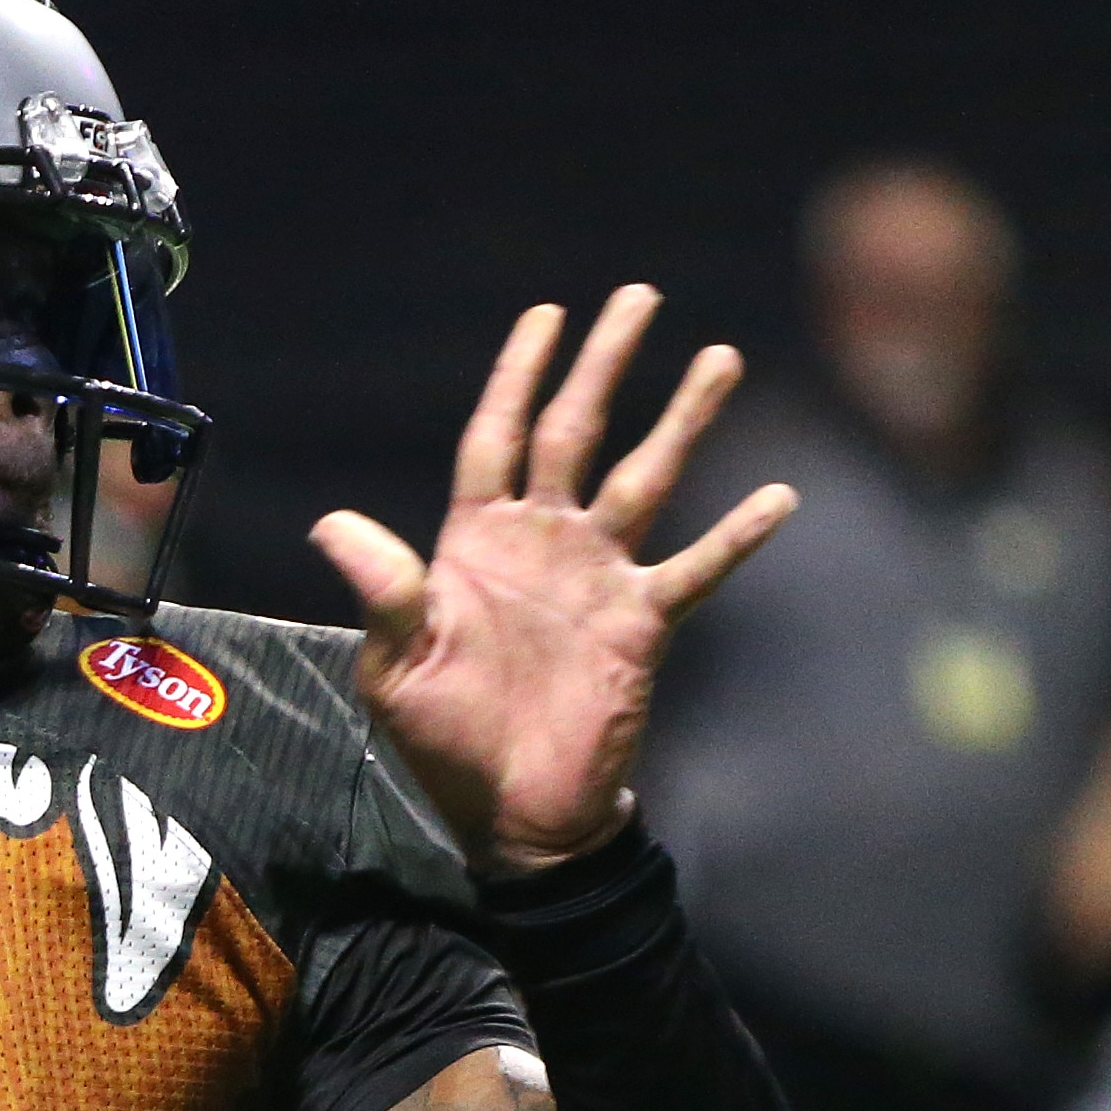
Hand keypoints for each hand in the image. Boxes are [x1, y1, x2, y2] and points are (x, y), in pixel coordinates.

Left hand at [314, 287, 797, 871]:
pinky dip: (736, 536)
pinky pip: (695, 568)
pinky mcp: (641, 622)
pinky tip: (779, 496)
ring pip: (646, 478)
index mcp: (475, 541)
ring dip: (683, 420)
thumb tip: (331, 525)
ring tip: (719, 357)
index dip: (517, 376)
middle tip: (638, 297)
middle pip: (575, 432)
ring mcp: (597, 576)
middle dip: (604, 365)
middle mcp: (543, 542)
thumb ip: (380, 590)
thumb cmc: (444, 739)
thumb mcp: (395, 666)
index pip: (497, 436)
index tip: (546, 314)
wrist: (511, 813)